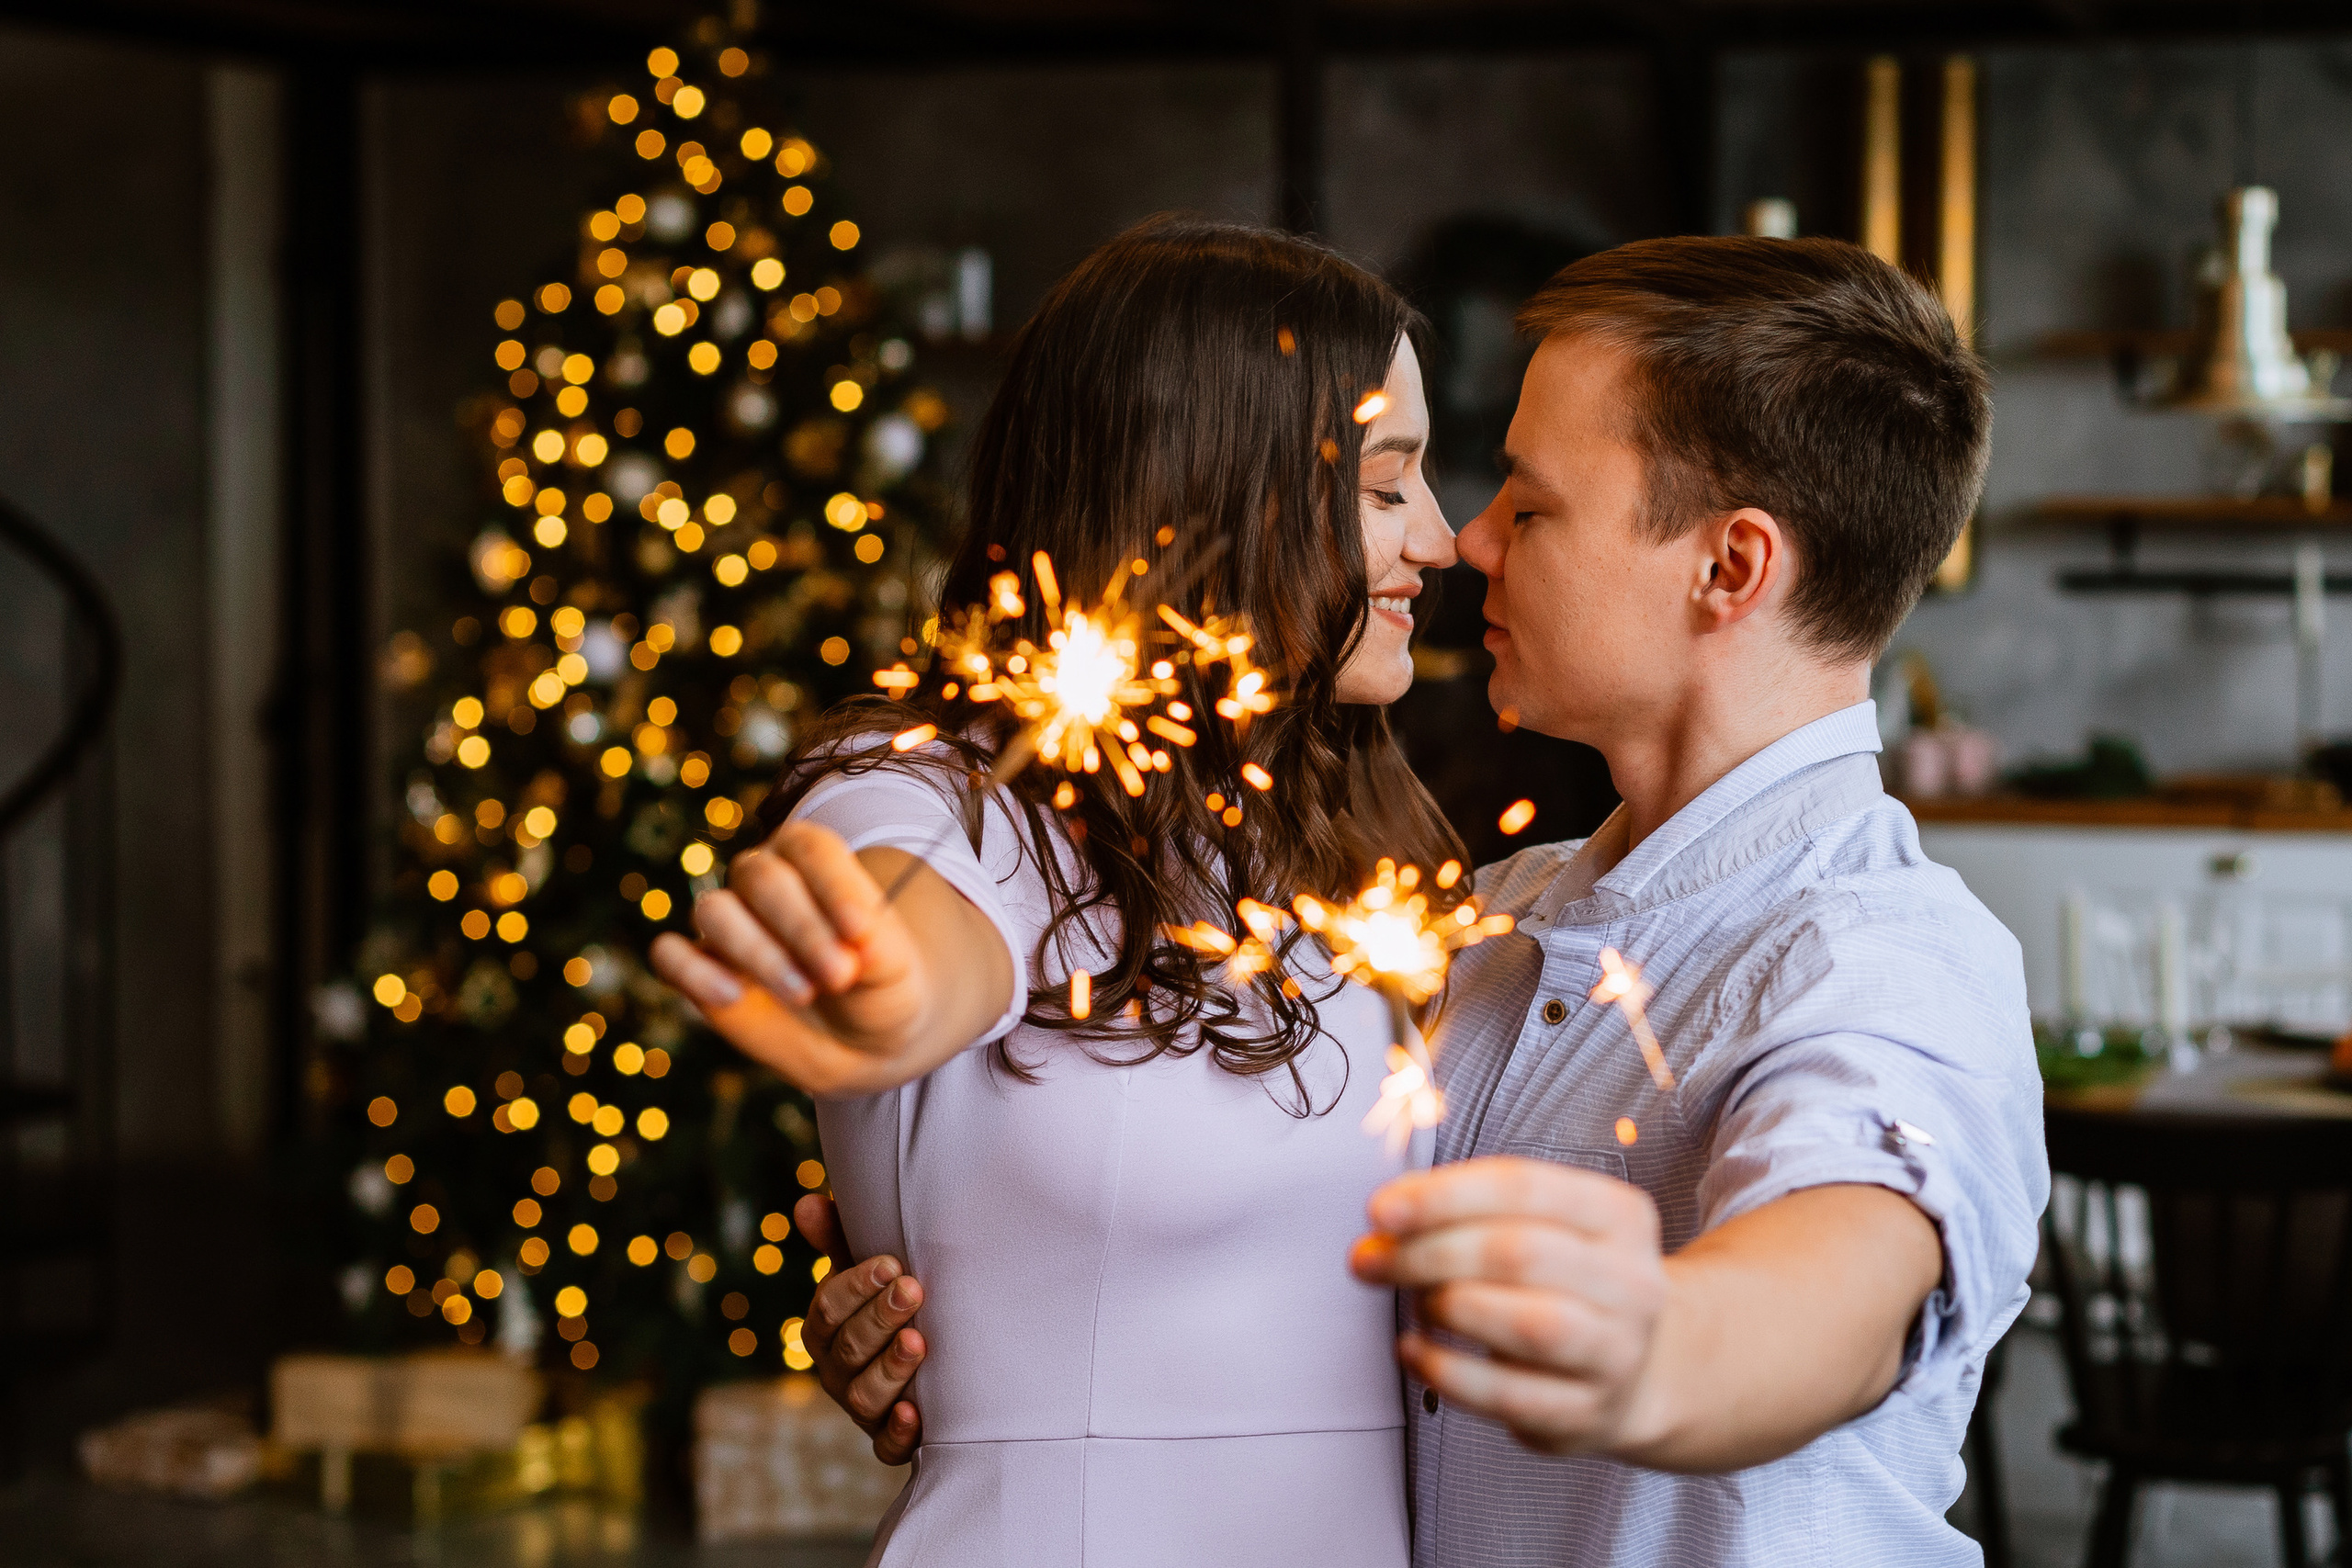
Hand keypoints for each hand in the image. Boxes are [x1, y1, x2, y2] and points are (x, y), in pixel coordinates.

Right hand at [650, 822, 941, 1096]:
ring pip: (714, 911)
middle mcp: (761, 879)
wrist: (861, 1039)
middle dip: (801, 929)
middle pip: (762, 879)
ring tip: (803, 994)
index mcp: (811, 857)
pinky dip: (693, 973)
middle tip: (838, 975)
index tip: (861, 931)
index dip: (833, 886)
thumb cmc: (879, 985)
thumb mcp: (895, 967)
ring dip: (757, 952)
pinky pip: (670, 956)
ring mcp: (726, 922)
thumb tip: (857, 935)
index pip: (810, 849)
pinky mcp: (698, 968)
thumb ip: (879, 945)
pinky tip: (734, 997)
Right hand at [796, 1194, 927, 1463]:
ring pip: (863, 1397)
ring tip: (919, 1341)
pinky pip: (885, 1447)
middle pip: (849, 1349)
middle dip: (880, 1319)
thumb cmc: (885, 1304)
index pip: (829, 1309)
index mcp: (824, 1329)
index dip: (855, 1286)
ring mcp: (860, 1408)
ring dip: (890, 1369)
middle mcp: (835, 1371)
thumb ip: (839, 1239)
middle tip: (913, 1289)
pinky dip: (897, 1433)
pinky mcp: (888, 1439)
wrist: (927, 1364)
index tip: (890, 1262)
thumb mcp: (865, 1272)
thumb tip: (808, 1203)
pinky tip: (914, 1412)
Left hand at [1350, 1157, 1668, 1457]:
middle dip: (1429, 1253)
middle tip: (1372, 1259)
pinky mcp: (1588, 1411)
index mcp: (1619, 1214)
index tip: (1382, 1209)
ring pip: (1527, 1323)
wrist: (1630, 1373)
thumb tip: (1389, 1216)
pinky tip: (1414, 1351)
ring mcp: (1617, 1351)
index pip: (1524, 1186)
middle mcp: (1632, 1280)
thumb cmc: (1564, 1285)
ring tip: (1413, 1301)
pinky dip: (1447, 1371)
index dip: (1444, 1195)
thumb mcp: (1538, 1228)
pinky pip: (1508, 1395)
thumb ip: (1466, 1210)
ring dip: (1446, 1306)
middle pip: (1519, 1253)